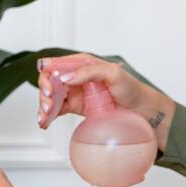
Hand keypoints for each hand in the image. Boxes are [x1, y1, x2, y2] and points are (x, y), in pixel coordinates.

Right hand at [36, 53, 168, 125]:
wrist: (142, 111)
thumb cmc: (131, 89)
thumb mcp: (113, 74)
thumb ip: (90, 71)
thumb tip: (67, 77)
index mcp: (82, 64)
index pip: (56, 65)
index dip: (48, 76)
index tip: (51, 89)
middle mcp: (75, 77)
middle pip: (49, 81)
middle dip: (44, 93)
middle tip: (49, 105)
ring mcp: (74, 93)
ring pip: (50, 97)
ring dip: (43, 105)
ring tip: (44, 117)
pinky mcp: (76, 107)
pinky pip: (57, 110)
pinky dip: (47, 116)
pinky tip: (44, 122)